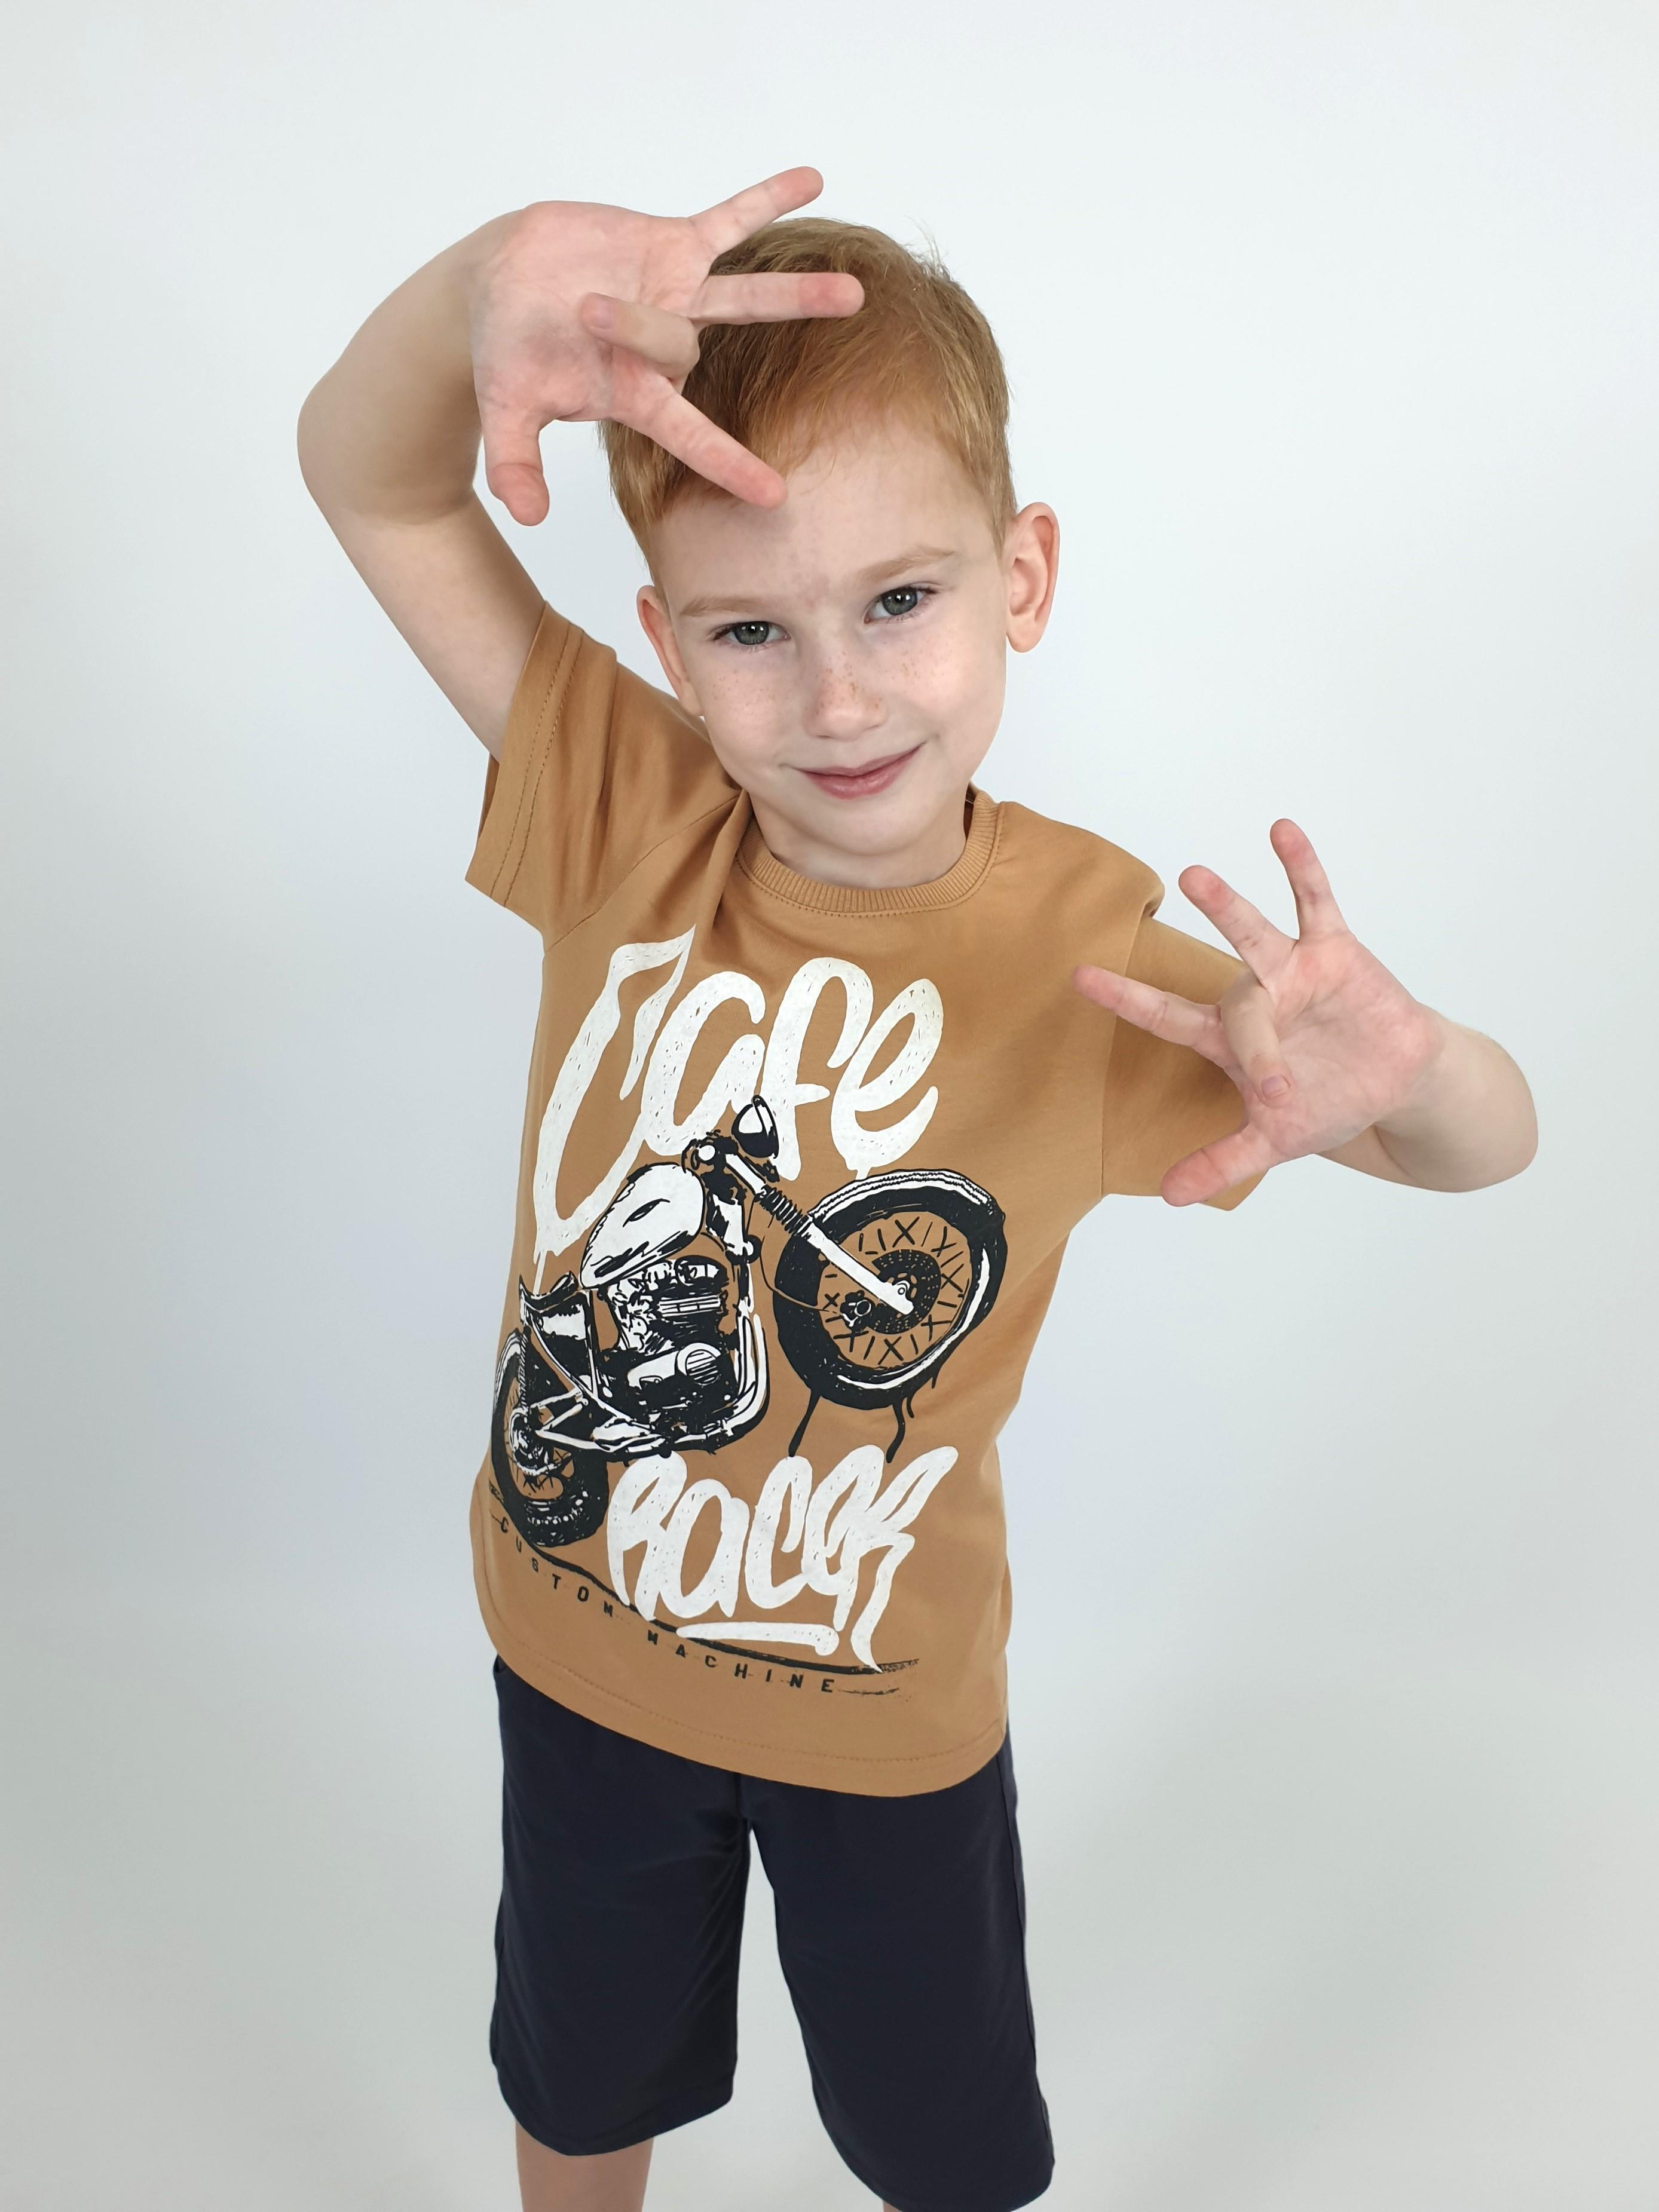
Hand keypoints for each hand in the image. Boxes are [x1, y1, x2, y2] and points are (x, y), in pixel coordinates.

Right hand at [466, 167, 862, 524]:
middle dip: (641, 331)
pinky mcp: (673, 246)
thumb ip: (515, 464)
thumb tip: (526, 515)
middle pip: (687, 350)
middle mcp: (666, 349)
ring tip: (854, 295)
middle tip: (587, 311)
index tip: (774, 496)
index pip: (689, 437)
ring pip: (746, 299)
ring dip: (798, 297)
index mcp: (634, 395)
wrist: (501, 282)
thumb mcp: (506, 409)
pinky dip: (765, 200)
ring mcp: (678, 296)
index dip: (729, 463)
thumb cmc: (508, 353)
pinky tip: (813, 180)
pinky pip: (728, 220)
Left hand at [1074, 819, 1445, 1204]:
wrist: (1396, 1084)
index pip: (1167, 1017)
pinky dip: (1301, 868)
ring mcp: (1293, 971)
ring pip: (1255, 935)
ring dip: (1228, 908)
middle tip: (1267, 1071)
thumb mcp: (1272, 1140)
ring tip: (1196, 878)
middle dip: (1245, 1031)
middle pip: (1229, 993)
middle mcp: (1256, 998)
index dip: (1125, 999)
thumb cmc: (1327, 1103)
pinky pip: (1315, 902)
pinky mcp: (1336, 951)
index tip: (1079, 977)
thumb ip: (1222, 1162)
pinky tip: (1281, 830)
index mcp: (1230, 1041)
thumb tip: (1171, 1196)